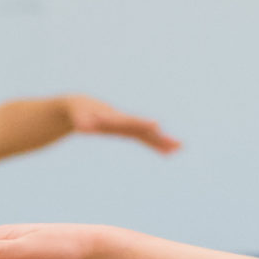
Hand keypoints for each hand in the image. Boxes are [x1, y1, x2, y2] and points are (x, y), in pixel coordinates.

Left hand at [62, 96, 179, 155]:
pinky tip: (170, 152)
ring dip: (163, 142)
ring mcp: (129, 126)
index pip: (131, 122)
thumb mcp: (78, 116)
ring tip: (180, 147)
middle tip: (178, 143)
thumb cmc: (78, 112)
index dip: (143, 124)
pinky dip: (157, 145)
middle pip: (145, 130)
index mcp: (115, 117)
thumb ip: (82, 120)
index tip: (157, 125)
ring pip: (149, 135)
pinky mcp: (128, 131)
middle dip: (160, 137)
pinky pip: (145, 140)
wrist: (83, 105)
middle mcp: (125, 121)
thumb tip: (81, 126)